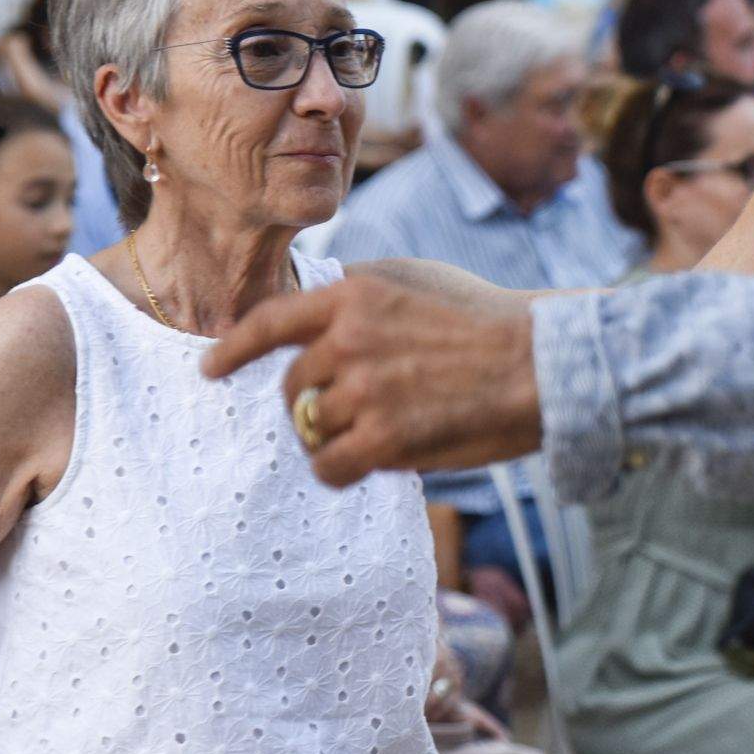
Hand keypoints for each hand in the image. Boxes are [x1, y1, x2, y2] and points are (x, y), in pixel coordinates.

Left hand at [205, 268, 542, 488]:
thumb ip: (362, 294)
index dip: (233, 349)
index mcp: (353, 296)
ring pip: (310, 430)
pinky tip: (364, 465)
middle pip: (292, 388)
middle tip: (359, 412)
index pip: (269, 321)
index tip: (211, 369)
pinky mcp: (386, 437)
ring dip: (335, 439)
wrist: (542, 363)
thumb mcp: (418, 281)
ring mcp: (365, 389)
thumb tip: (320, 307)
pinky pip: (329, 467)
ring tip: (381, 433)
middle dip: (314, 406)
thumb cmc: (489, 322)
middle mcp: (349, 339)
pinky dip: (340, 471)